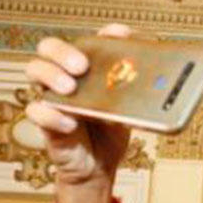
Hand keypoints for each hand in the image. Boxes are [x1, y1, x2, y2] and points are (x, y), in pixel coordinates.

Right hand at [24, 24, 133, 202]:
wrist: (98, 168)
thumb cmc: (111, 135)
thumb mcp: (128, 114)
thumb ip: (139, 100)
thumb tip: (166, 92)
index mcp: (89, 69)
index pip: (91, 41)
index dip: (105, 34)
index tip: (120, 34)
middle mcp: (66, 76)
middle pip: (51, 47)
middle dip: (65, 51)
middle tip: (82, 66)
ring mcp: (53, 97)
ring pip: (35, 70)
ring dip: (51, 75)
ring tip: (70, 88)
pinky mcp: (46, 122)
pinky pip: (38, 112)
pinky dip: (52, 116)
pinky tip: (70, 123)